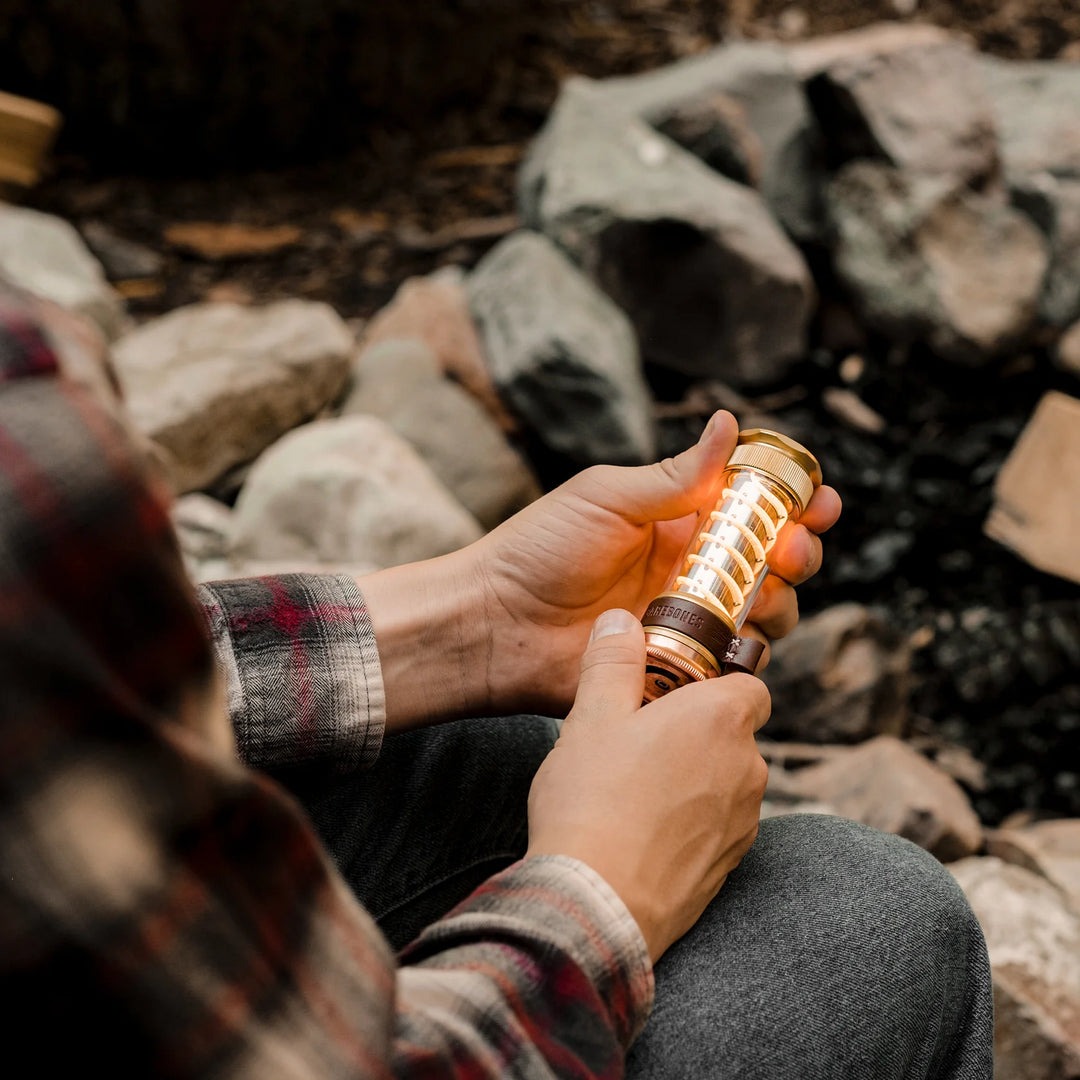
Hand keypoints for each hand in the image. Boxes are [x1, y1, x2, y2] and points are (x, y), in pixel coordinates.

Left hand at [472, 411, 841, 715]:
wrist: (494, 622)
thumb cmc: (540, 549)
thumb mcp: (608, 498)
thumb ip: (674, 477)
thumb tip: (730, 425)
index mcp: (678, 522)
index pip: (753, 508)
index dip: (794, 502)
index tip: (820, 498)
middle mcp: (691, 571)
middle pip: (773, 563)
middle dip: (800, 551)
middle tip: (795, 545)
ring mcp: (686, 621)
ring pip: (764, 614)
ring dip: (782, 599)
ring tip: (766, 587)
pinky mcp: (677, 666)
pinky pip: (731, 664)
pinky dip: (748, 651)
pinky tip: (740, 635)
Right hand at [527, 607, 770, 960]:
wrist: (597, 903)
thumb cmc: (593, 801)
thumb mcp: (590, 717)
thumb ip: (612, 661)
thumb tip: (620, 621)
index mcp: (721, 718)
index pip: (749, 682)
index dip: (715, 681)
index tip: (674, 689)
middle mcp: (748, 766)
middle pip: (734, 732)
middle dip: (696, 731)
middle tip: (639, 738)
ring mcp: (744, 821)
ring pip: (726, 780)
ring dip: (694, 777)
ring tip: (635, 789)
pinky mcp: (730, 866)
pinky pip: (717, 826)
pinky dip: (691, 822)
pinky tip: (643, 830)